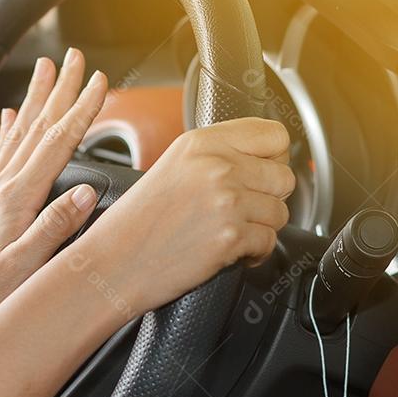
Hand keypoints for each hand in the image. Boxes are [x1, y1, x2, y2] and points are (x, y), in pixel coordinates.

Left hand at [0, 47, 108, 340]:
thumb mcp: (26, 267)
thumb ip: (55, 227)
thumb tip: (84, 193)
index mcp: (17, 198)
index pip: (57, 142)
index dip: (80, 109)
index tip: (98, 81)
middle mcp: (1, 187)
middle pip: (37, 126)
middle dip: (59, 88)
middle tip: (74, 57)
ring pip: (18, 133)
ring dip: (35, 99)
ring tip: (45, 70)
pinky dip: (8, 129)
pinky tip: (8, 116)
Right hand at [68, 117, 294, 320]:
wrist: (114, 261)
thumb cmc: (137, 221)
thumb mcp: (173, 167)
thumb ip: (216, 156)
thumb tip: (263, 163)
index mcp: (201, 143)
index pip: (275, 135)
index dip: (274, 158)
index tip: (262, 173)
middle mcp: (216, 166)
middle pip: (284, 177)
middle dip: (269, 198)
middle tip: (243, 210)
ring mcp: (225, 201)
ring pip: (280, 212)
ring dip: (262, 227)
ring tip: (230, 231)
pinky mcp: (230, 236)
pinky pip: (269, 242)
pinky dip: (254, 252)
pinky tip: (228, 250)